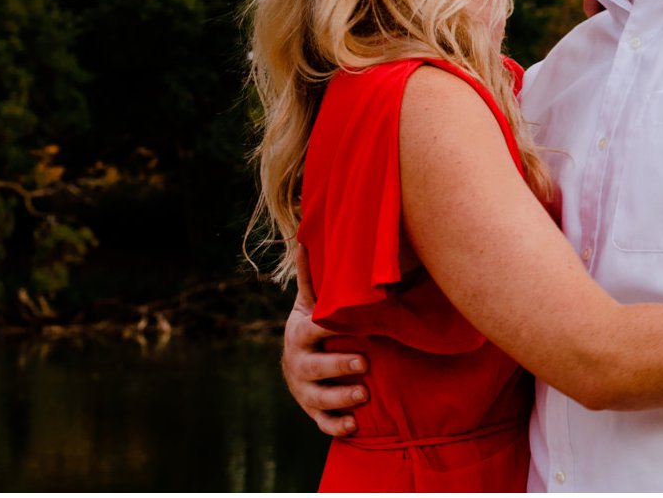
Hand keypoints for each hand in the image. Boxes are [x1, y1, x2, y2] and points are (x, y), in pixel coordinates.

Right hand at [282, 244, 368, 437]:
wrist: (300, 358)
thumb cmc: (315, 323)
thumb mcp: (311, 300)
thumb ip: (312, 275)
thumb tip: (305, 236)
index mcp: (300, 333)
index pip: (309, 330)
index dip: (323, 329)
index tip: (339, 325)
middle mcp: (298, 363)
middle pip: (312, 368)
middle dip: (337, 366)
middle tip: (364, 364)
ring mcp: (304, 389)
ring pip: (316, 398)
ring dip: (339, 397)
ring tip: (364, 394)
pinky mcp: (313, 410)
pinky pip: (321, 422)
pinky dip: (335, 426)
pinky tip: (354, 425)